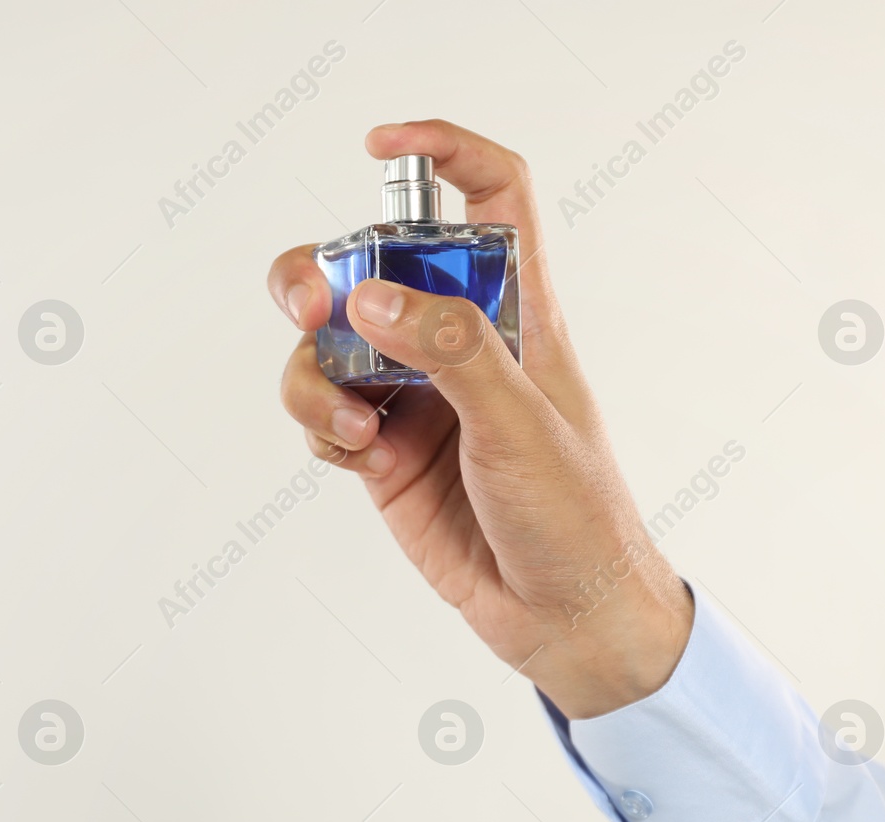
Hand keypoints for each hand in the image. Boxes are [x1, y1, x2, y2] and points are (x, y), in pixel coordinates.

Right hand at [268, 119, 692, 718]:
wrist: (559, 613)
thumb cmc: (575, 512)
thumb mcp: (522, 421)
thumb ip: (451, 350)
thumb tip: (369, 297)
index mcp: (516, 310)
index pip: (491, 196)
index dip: (443, 151)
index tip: (379, 145)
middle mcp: (456, 342)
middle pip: (370, 265)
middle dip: (322, 274)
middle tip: (309, 303)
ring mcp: (414, 396)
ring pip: (328, 344)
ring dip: (314, 371)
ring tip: (350, 424)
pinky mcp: (383, 451)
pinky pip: (322, 411)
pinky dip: (320, 425)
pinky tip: (357, 454)